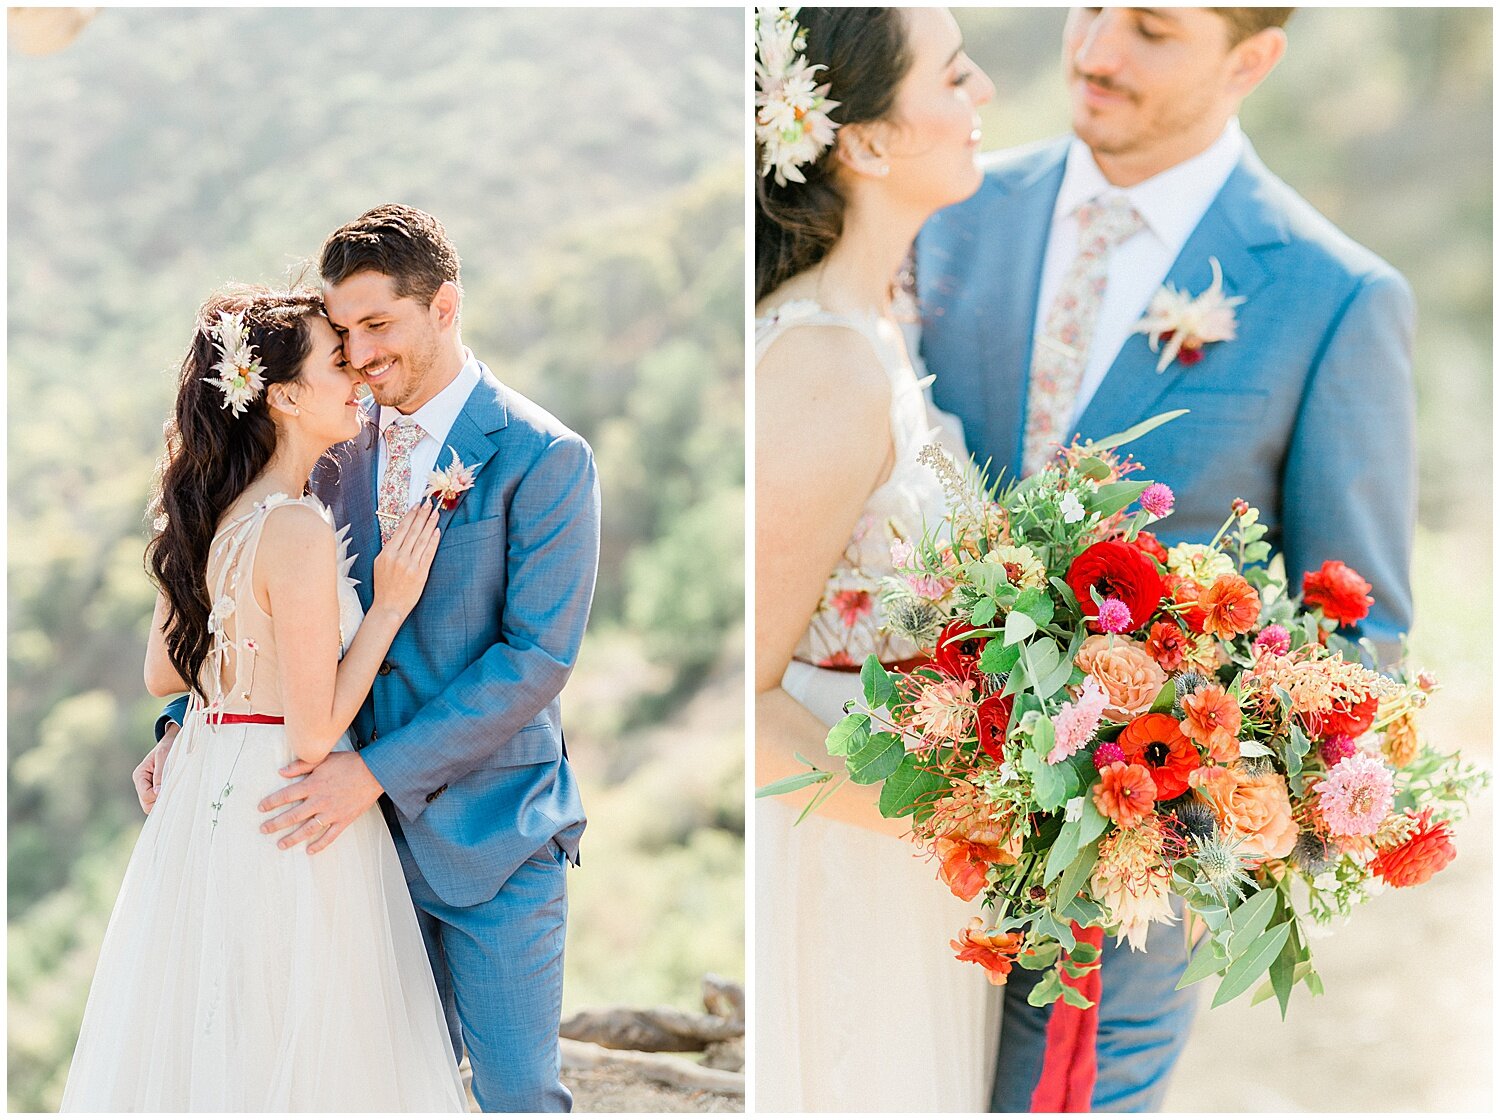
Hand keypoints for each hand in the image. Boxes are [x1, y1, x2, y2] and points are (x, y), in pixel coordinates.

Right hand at [133, 722, 178, 813]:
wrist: (174, 741)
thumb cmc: (168, 746)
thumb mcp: (163, 756)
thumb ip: (160, 774)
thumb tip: (158, 793)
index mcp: (140, 775)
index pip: (146, 795)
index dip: (158, 796)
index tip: (171, 788)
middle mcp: (142, 784)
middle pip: (147, 805)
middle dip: (161, 802)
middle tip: (176, 793)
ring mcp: (149, 788)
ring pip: (153, 806)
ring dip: (165, 802)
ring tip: (177, 791)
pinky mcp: (157, 790)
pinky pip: (160, 802)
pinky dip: (168, 800)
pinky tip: (176, 792)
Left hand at [258, 751, 383, 853]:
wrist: (375, 772)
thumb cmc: (349, 763)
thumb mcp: (324, 759)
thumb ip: (301, 766)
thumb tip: (281, 772)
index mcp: (313, 785)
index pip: (286, 795)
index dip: (272, 802)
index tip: (261, 808)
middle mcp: (320, 801)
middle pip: (293, 815)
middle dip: (276, 823)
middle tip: (264, 829)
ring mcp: (332, 812)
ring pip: (308, 829)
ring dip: (293, 838)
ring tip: (281, 844)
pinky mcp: (344, 820)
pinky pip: (330, 836)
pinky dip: (320, 845)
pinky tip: (310, 851)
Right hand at [372, 501, 440, 618]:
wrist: (389, 606)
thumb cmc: (383, 586)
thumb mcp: (379, 563)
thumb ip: (389, 548)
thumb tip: (401, 532)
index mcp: (387, 553)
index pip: (401, 529)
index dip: (410, 516)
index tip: (417, 505)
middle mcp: (399, 557)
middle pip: (413, 531)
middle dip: (422, 515)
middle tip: (429, 504)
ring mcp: (411, 565)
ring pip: (422, 540)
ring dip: (430, 525)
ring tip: (436, 514)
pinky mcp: (421, 573)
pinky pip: (429, 553)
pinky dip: (433, 541)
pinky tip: (437, 531)